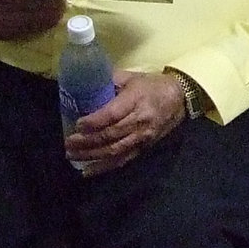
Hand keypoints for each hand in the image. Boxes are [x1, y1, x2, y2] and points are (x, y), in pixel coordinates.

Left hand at [65, 71, 185, 174]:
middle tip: (68, 142)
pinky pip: (122, 160)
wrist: (180, 98)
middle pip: (111, 134)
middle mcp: (140, 120)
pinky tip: (88, 171)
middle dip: (87, 141)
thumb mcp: (132, 76)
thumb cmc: (153, 85)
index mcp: (136, 99)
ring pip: (114, 150)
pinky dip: (104, 167)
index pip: (113, 114)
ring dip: (91, 155)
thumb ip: (110, 80)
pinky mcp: (144, 147)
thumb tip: (85, 83)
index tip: (77, 124)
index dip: (94, 121)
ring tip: (72, 155)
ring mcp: (142, 136)